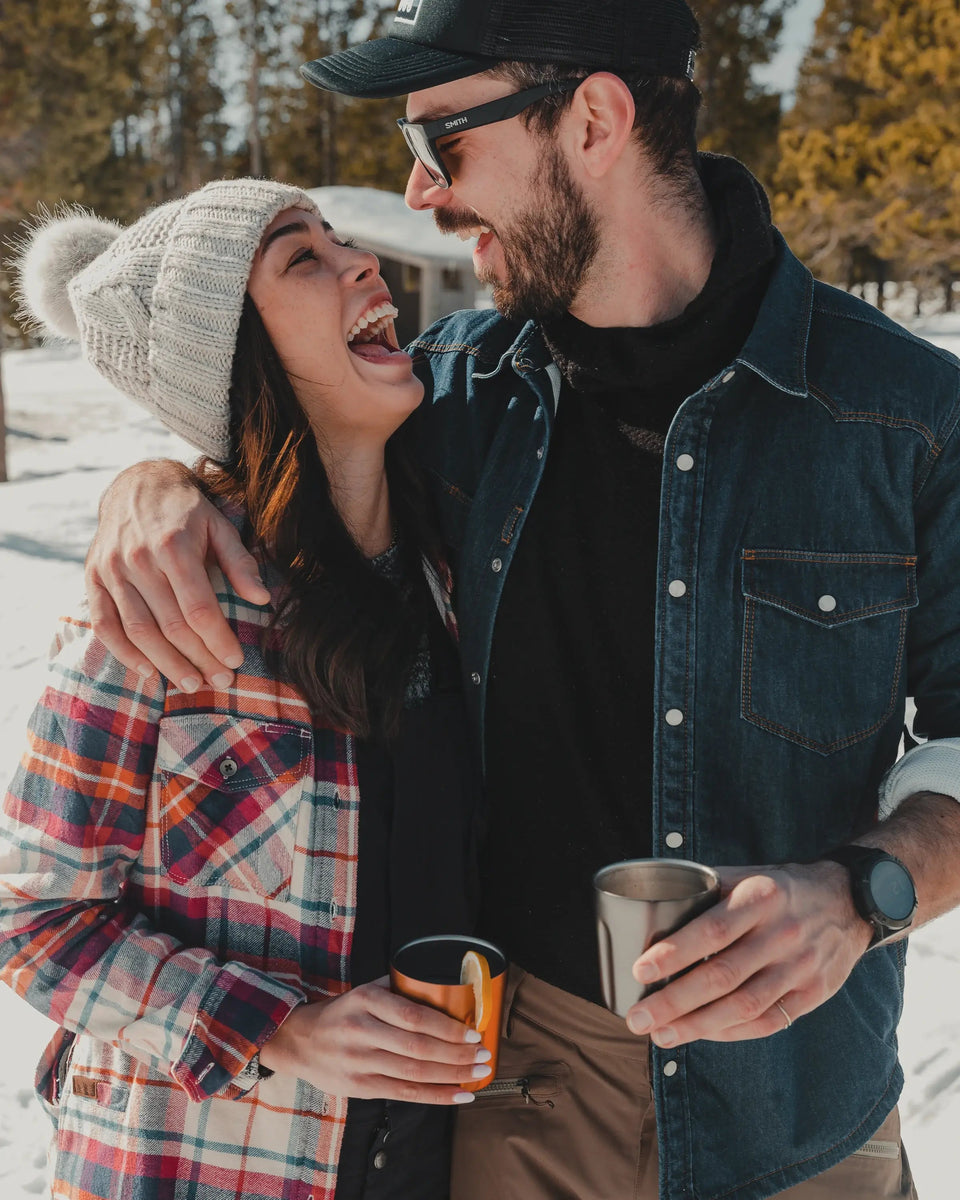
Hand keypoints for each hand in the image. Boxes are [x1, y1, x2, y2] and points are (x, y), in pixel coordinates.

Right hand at [85, 460, 269, 688]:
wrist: (135, 484)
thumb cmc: (186, 511)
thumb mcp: (220, 526)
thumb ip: (240, 563)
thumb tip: (262, 598)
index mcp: (175, 547)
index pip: (199, 609)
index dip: (219, 640)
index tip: (236, 661)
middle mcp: (140, 560)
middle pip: (171, 626)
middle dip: (199, 659)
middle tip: (220, 682)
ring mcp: (112, 570)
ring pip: (139, 630)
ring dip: (166, 664)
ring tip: (191, 684)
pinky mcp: (93, 576)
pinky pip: (105, 624)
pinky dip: (124, 652)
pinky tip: (148, 671)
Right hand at [259, 978, 490, 1102]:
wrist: (299, 1042)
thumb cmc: (342, 1013)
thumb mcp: (365, 990)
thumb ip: (399, 988)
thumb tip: (444, 987)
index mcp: (366, 1001)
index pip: (414, 1016)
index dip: (447, 1027)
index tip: (473, 1032)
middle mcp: (362, 1032)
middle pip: (418, 1048)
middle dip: (457, 1054)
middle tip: (485, 1054)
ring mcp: (360, 1063)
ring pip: (415, 1073)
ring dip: (452, 1075)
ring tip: (479, 1073)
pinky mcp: (360, 1088)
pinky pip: (405, 1094)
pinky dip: (436, 1096)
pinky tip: (459, 1094)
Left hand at [625, 862, 872, 1045]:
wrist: (849, 900)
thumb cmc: (781, 888)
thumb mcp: (748, 875)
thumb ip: (707, 887)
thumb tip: (654, 902)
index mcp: (760, 898)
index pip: (712, 930)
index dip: (675, 954)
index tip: (640, 970)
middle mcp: (782, 934)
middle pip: (722, 977)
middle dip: (674, 1002)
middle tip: (638, 1018)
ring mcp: (800, 968)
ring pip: (744, 1007)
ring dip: (697, 1026)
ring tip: (661, 1035)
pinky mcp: (813, 994)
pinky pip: (768, 1022)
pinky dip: (732, 1033)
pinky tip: (702, 1035)